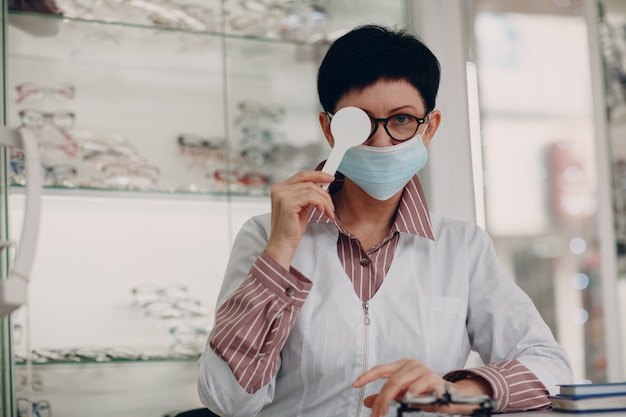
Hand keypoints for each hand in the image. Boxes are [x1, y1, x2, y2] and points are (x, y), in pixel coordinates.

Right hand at [266, 170, 334, 268]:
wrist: (283, 244)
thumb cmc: (291, 228)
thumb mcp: (301, 207)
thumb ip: (307, 195)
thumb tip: (322, 185)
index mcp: (279, 188)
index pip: (301, 175)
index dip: (317, 175)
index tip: (330, 178)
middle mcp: (278, 189)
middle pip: (308, 181)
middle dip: (324, 191)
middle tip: (332, 203)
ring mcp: (282, 195)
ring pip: (311, 189)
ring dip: (324, 201)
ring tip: (329, 211)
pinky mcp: (287, 203)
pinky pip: (311, 197)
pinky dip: (321, 203)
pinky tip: (322, 211)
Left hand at [353, 359, 491, 416]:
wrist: (452, 396)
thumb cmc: (427, 392)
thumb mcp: (404, 394)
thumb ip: (387, 396)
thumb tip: (367, 401)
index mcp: (403, 366)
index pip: (381, 369)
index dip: (367, 376)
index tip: (355, 384)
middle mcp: (412, 365)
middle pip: (390, 381)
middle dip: (381, 399)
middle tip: (376, 413)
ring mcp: (423, 371)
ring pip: (401, 384)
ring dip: (391, 400)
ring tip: (385, 411)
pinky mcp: (434, 380)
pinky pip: (418, 388)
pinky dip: (411, 395)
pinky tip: (409, 400)